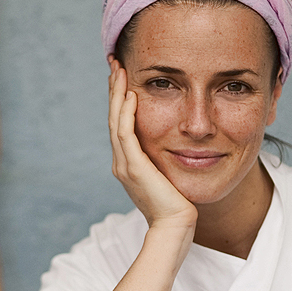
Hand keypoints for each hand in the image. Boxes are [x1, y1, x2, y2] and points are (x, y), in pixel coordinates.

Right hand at [108, 58, 196, 230]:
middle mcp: (122, 162)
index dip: (119, 99)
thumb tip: (178, 146)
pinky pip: (126, 133)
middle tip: (114, 63)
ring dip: (116, 94)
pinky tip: (130, 95)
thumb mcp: (169, 177)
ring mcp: (125, 165)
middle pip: (113, 117)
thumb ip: (165, 160)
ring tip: (118, 70)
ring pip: (115, 121)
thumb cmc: (177, 206)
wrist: (175, 227)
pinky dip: (126, 112)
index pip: (120, 124)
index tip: (123, 77)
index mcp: (128, 164)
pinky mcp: (134, 167)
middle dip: (114, 89)